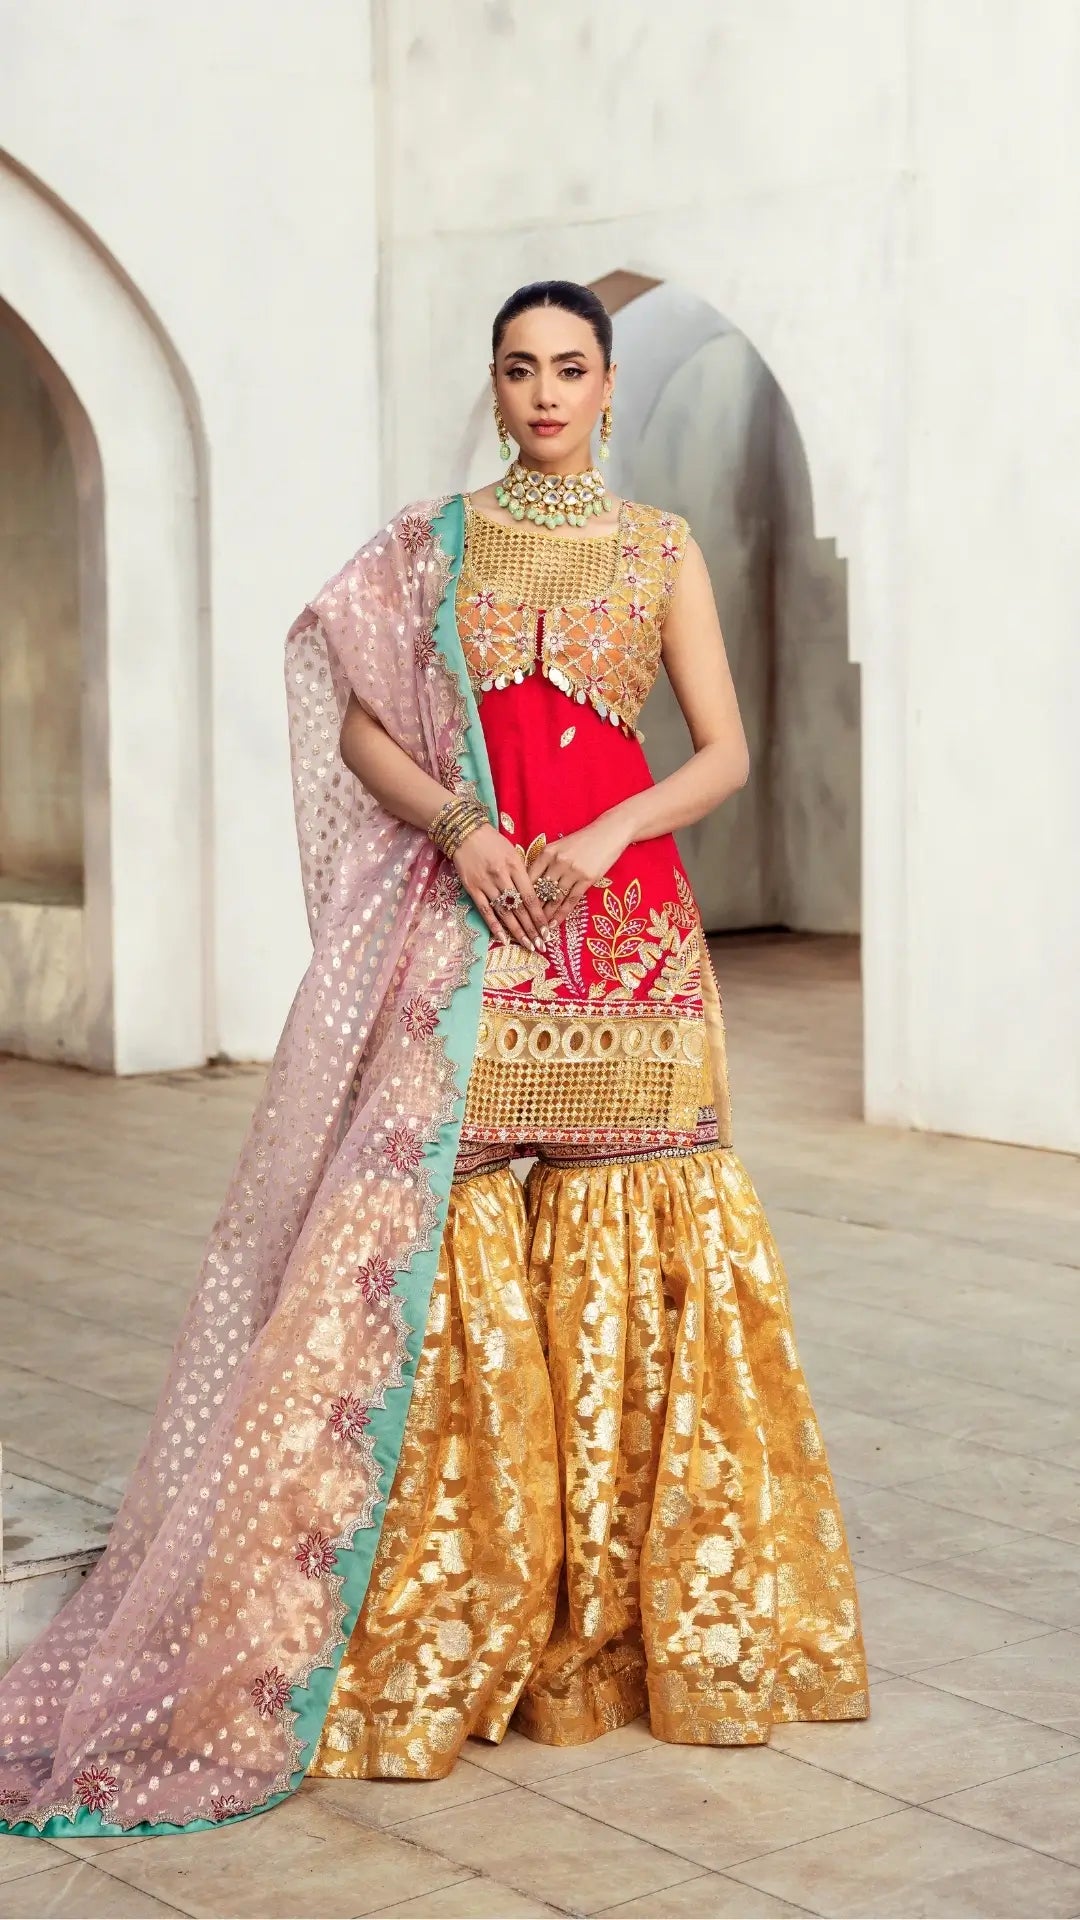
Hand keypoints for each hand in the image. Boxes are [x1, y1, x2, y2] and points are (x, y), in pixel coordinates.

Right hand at [452, 823, 548, 950]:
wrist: (466, 833)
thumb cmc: (493, 842)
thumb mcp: (513, 853)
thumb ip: (523, 873)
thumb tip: (534, 897)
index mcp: (515, 866)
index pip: (530, 897)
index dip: (539, 916)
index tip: (547, 931)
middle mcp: (502, 877)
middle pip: (520, 908)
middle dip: (532, 929)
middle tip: (541, 945)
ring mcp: (486, 884)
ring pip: (504, 913)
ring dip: (517, 931)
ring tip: (527, 945)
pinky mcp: (472, 889)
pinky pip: (485, 911)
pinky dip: (494, 926)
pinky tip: (503, 939)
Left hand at [527, 815, 631, 930]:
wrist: (609, 832)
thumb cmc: (581, 841)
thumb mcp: (559, 847)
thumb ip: (545, 863)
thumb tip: (531, 885)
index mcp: (547, 852)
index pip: (529, 878)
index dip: (521, 896)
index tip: (516, 910)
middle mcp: (557, 861)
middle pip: (540, 890)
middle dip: (531, 910)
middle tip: (524, 925)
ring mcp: (573, 870)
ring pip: (554, 898)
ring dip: (545, 916)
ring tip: (538, 929)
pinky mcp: (587, 878)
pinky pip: (571, 900)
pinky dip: (562, 914)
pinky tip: (555, 923)